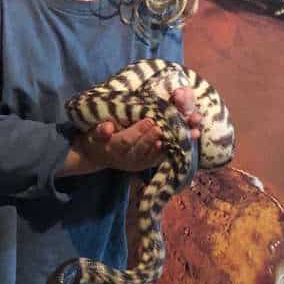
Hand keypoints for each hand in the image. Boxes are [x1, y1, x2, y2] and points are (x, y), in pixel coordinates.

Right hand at [76, 87, 201, 173]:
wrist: (99, 155)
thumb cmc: (97, 138)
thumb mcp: (93, 133)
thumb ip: (99, 131)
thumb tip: (106, 127)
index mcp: (113, 149)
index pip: (127, 141)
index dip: (139, 132)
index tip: (150, 121)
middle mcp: (129, 159)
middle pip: (145, 148)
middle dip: (160, 136)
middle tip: (171, 125)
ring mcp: (141, 162)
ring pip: (159, 153)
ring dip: (176, 141)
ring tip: (190, 131)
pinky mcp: (150, 162)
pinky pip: (164, 156)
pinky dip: (177, 147)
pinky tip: (189, 139)